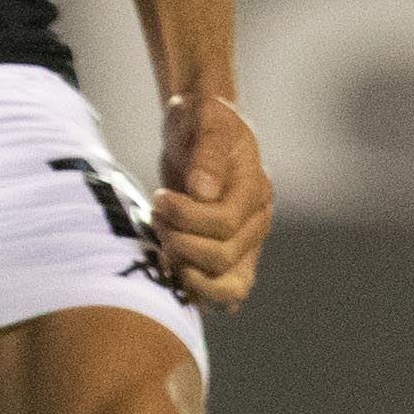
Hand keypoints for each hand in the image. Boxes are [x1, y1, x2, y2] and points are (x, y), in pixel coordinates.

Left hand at [152, 91, 269, 308]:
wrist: (198, 129)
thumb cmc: (202, 118)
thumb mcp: (206, 117)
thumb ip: (208, 151)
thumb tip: (202, 191)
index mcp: (256, 189)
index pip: (225, 223)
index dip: (186, 217)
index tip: (160, 197)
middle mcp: (257, 222)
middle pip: (222, 257)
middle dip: (179, 240)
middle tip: (156, 215)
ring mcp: (246, 244)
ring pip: (229, 289)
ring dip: (186, 271)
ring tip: (163, 243)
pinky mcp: (229, 257)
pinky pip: (220, 295)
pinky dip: (193, 291)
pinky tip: (169, 266)